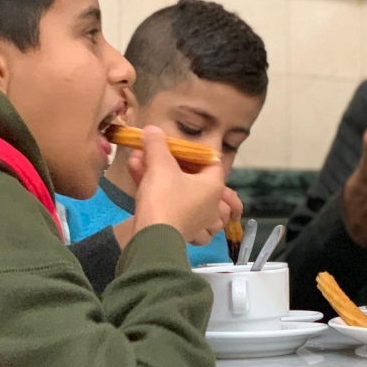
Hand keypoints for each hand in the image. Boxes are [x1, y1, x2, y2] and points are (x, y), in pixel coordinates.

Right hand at [128, 126, 229, 243]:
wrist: (153, 237)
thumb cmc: (164, 198)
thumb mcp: (159, 166)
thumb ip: (156, 145)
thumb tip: (152, 129)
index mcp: (214, 186)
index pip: (213, 164)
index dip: (195, 155)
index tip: (178, 151)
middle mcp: (213, 205)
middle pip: (208, 185)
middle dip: (182, 173)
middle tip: (165, 168)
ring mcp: (203, 223)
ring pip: (204, 207)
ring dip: (188, 198)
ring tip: (168, 188)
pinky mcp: (189, 236)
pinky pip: (191, 225)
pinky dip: (182, 217)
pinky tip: (171, 212)